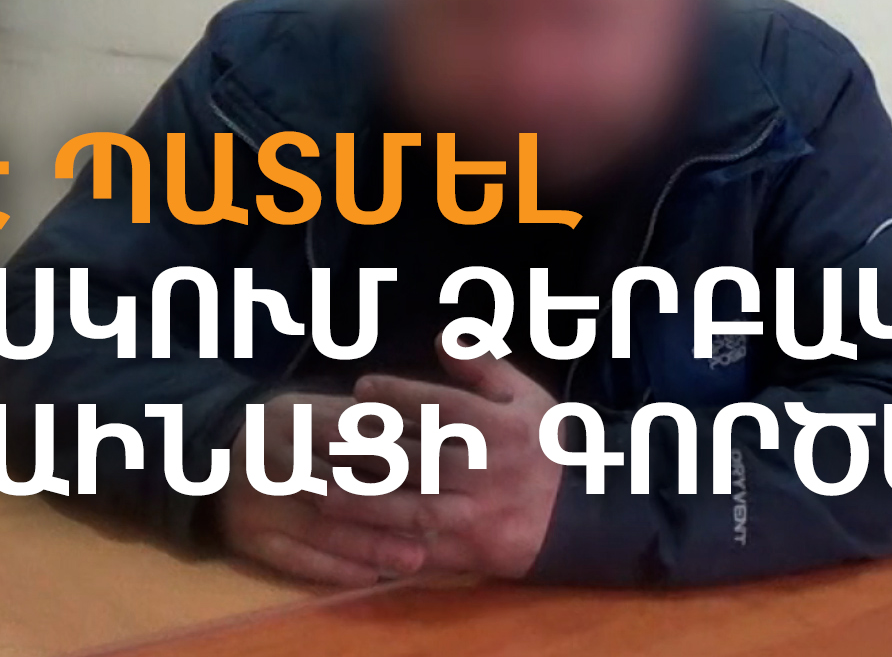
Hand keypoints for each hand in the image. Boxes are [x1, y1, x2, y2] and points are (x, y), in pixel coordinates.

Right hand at [219, 391, 426, 586]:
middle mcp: (277, 455)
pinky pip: (291, 558)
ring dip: (370, 544)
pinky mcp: (247, 536)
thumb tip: (436, 428)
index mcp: (299, 416)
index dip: (407, 454)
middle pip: (344, 485)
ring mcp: (259, 499)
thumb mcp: (320, 409)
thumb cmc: (288, 432)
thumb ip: (369, 419)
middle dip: (398, 504)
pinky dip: (331, 569)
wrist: (209, 460)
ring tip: (414, 558)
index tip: (450, 470)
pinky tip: (369, 577)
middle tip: (444, 520)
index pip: (360, 437)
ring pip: (320, 527)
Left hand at [325, 344, 562, 578]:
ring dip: (361, 498)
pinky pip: (416, 547)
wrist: (574, 517)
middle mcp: (488, 473)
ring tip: (318, 482)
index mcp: (504, 431)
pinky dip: (378, 539)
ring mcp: (475, 517)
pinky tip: (342, 528)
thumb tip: (442, 338)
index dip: (400, 397)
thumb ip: (484, 366)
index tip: (361, 387)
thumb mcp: (527, 398)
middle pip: (419, 459)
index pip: (444, 409)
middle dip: (368, 445)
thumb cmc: (542, 447)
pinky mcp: (465, 553)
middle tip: (324, 430)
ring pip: (411, 508)